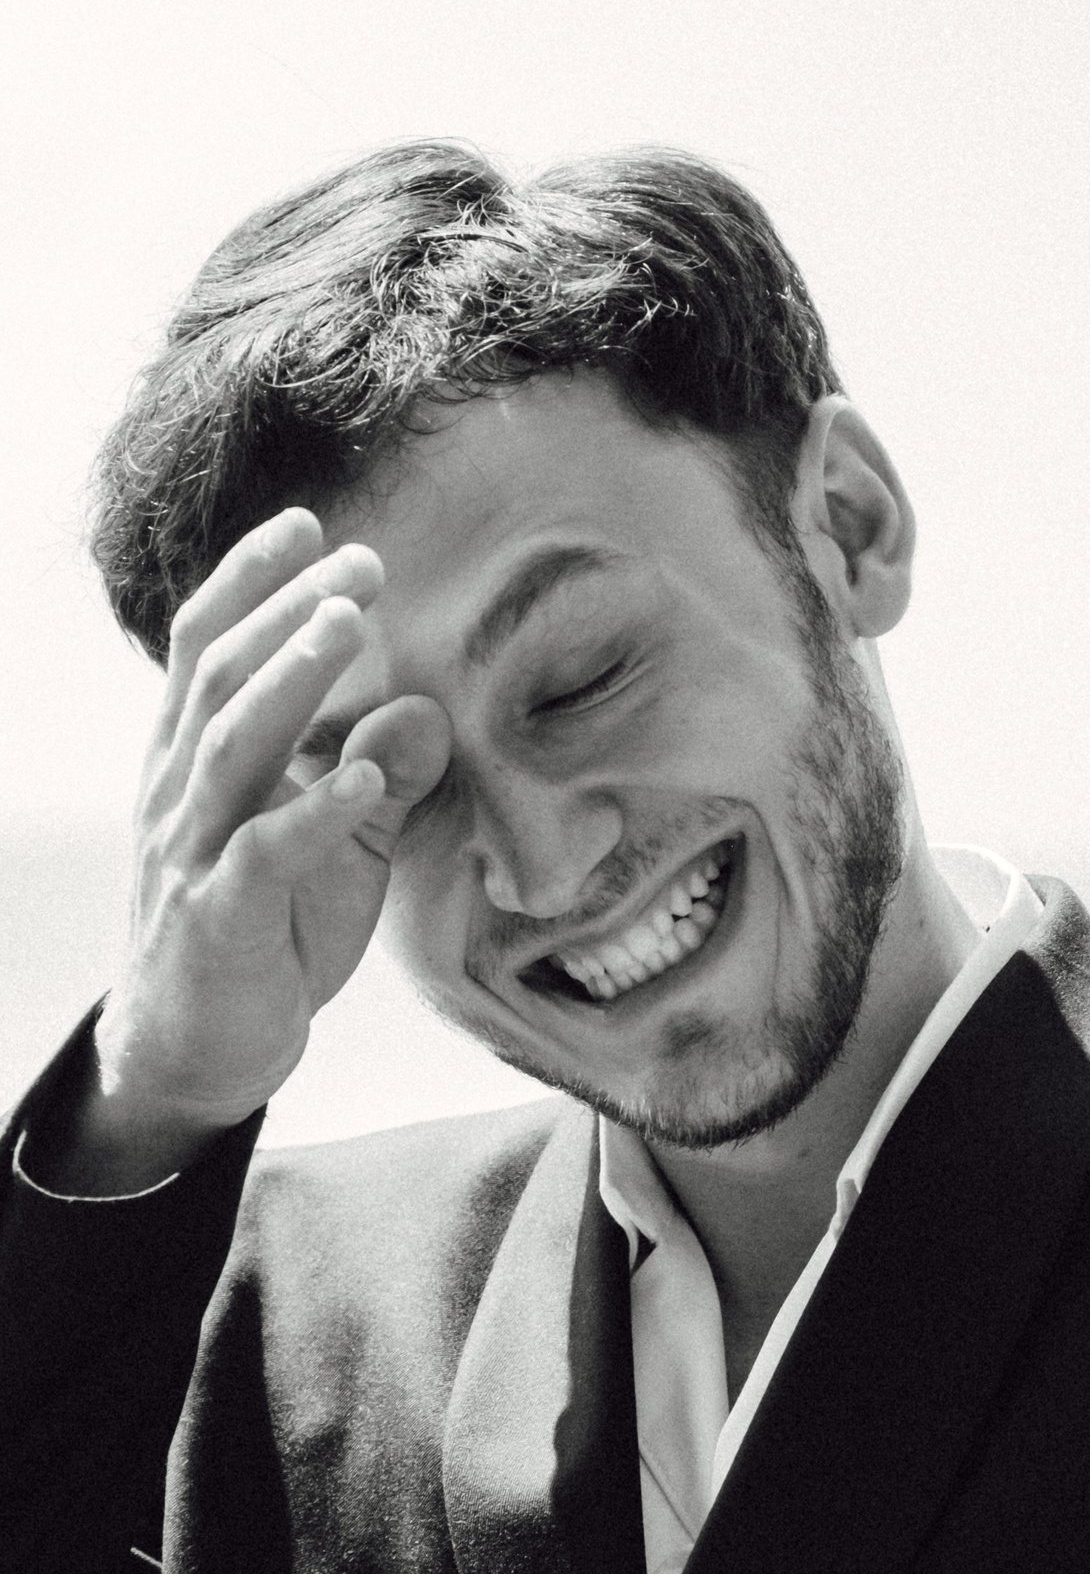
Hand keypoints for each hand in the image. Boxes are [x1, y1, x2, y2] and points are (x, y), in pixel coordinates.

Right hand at [56, 509, 450, 1191]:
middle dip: (288, 612)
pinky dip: (314, 814)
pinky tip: (363, 780)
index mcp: (192, 760)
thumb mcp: (334, 850)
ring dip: (291, 681)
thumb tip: (427, 711)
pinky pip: (261, 856)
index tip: (311, 524)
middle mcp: (178, 792)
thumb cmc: (263, 934)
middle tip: (359, 561)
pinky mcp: (218, 920)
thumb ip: (377, 783)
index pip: (206, 647)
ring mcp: (191, 853)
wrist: (196, 1049)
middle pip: (222, 677)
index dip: (253, 581)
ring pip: (231, 746)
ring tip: (349, 626)